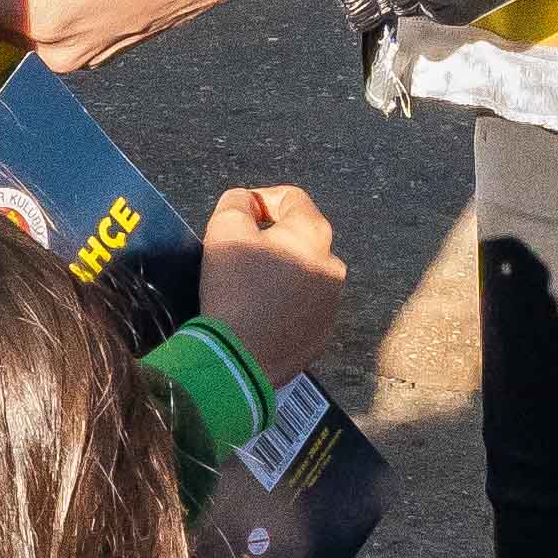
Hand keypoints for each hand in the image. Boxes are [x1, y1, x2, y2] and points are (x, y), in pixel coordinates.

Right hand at [198, 184, 346, 384]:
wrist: (240, 358)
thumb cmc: (233, 288)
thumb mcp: (224, 229)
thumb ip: (238, 202)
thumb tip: (249, 202)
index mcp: (313, 234)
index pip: (293, 198)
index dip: (262, 199)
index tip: (241, 216)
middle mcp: (333, 265)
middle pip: (301, 238)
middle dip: (273, 239)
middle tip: (242, 255)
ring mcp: (332, 303)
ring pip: (305, 273)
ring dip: (283, 272)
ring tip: (251, 288)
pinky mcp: (323, 334)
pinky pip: (305, 307)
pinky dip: (287, 304)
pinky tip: (261, 314)